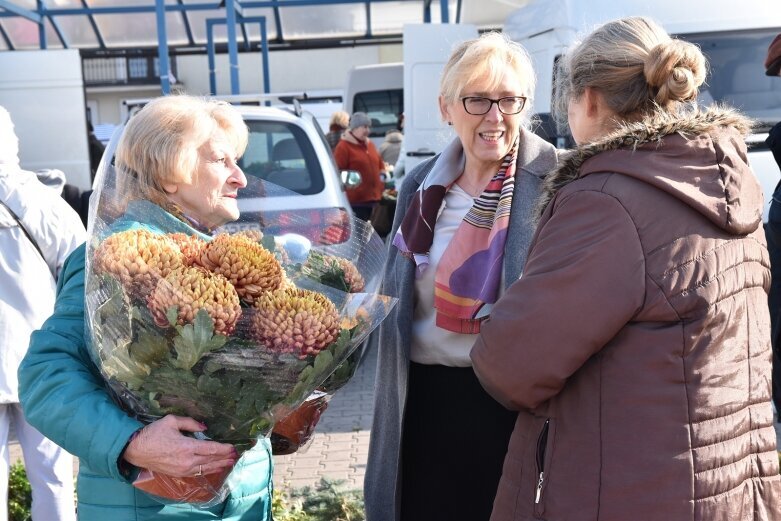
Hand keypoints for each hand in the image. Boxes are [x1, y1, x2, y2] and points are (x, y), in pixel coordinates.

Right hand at [122, 415, 237, 476]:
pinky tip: (214, 468)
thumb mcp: (172, 421)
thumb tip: (205, 427)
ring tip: (230, 462)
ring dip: (219, 465)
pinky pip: (197, 473)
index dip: (224, 448)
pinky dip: (208, 470)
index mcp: (187, 447)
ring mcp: (183, 469)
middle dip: (225, 457)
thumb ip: (190, 423)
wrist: (136, 450)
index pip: (211, 449)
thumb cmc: (153, 433)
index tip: (233, 447)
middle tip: (236, 455)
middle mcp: (187, 460)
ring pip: (205, 468)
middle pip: (211, 460)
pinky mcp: (178, 473)